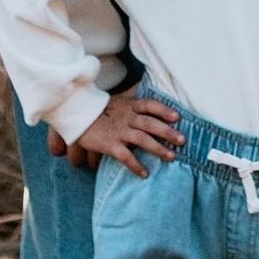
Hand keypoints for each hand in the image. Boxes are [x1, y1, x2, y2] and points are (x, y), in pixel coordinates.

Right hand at [54, 94, 182, 173]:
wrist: (76, 115)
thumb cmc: (100, 110)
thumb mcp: (118, 101)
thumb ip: (132, 98)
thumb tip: (144, 85)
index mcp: (130, 106)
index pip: (150, 105)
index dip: (164, 110)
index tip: (177, 117)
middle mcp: (127, 118)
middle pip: (150, 123)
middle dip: (167, 132)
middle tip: (182, 140)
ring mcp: (119, 131)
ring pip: (142, 140)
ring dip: (158, 149)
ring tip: (171, 157)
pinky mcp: (110, 144)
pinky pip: (125, 156)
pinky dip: (136, 165)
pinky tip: (145, 174)